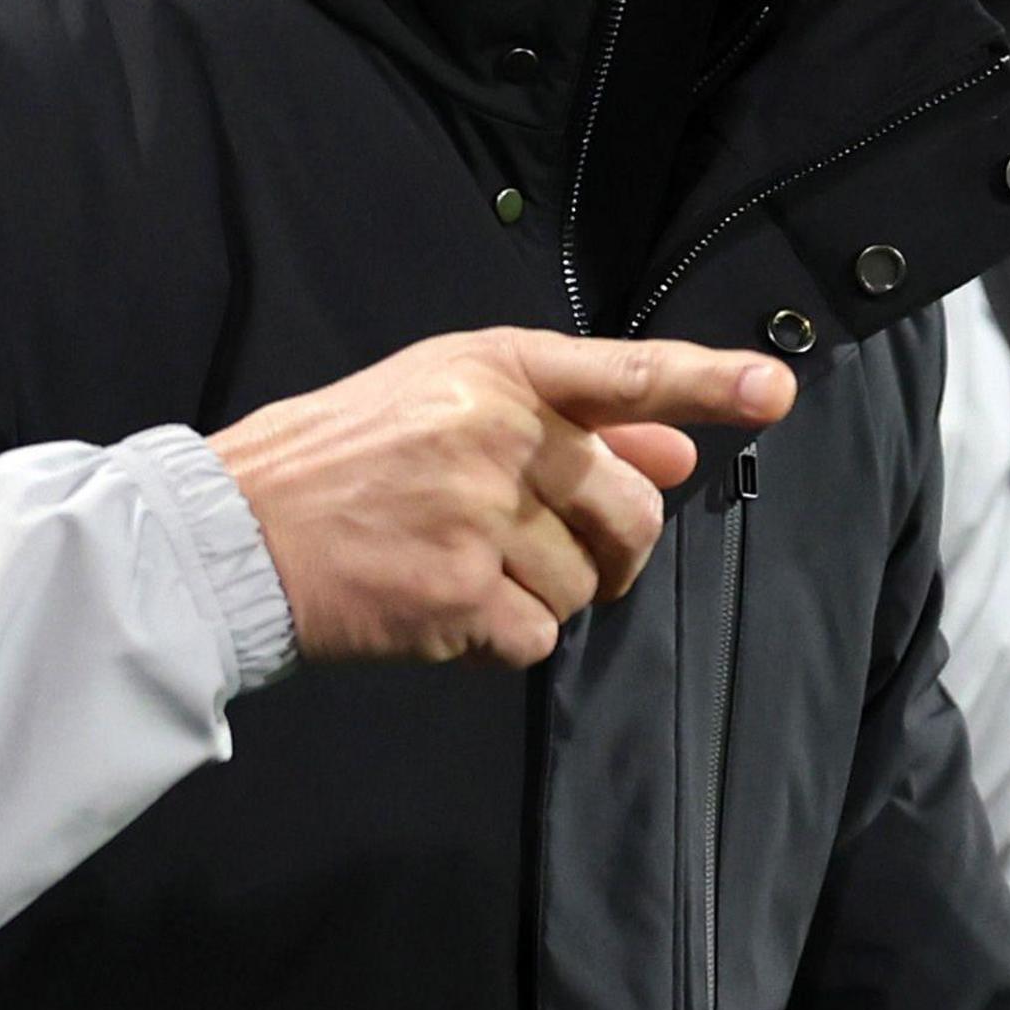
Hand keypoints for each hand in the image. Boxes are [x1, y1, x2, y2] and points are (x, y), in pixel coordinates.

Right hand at [206, 328, 794, 664]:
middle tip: (557, 551)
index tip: (776, 388)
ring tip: (462, 572)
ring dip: (539, 596)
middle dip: (613, 545)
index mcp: (490, 370)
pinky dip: (501, 639)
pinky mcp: (458, 595)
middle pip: (628, 506)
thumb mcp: (438, 404)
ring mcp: (478, 515)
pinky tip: (443, 611)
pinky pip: (537, 638)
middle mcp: (493, 433)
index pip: (621, 371)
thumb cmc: (333, 463)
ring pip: (584, 583)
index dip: (708, 380)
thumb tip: (675, 451)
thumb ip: (562, 424)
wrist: (234, 533)